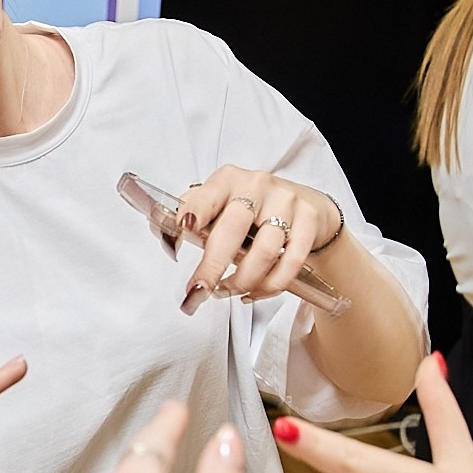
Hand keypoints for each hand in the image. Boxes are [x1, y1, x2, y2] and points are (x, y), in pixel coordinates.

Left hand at [176, 166, 344, 310]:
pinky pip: (290, 263)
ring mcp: (286, 202)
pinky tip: (253, 292)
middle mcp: (256, 186)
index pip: (205, 196)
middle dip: (213, 266)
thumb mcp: (219, 203)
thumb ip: (190, 217)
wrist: (303, 201)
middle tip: (199, 290)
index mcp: (227, 180)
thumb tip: (163, 238)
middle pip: (233, 230)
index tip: (184, 230)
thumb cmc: (251, 206)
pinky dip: (270, 286)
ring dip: (242, 281)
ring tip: (226, 291)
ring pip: (264, 252)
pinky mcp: (308, 221)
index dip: (194, 213)